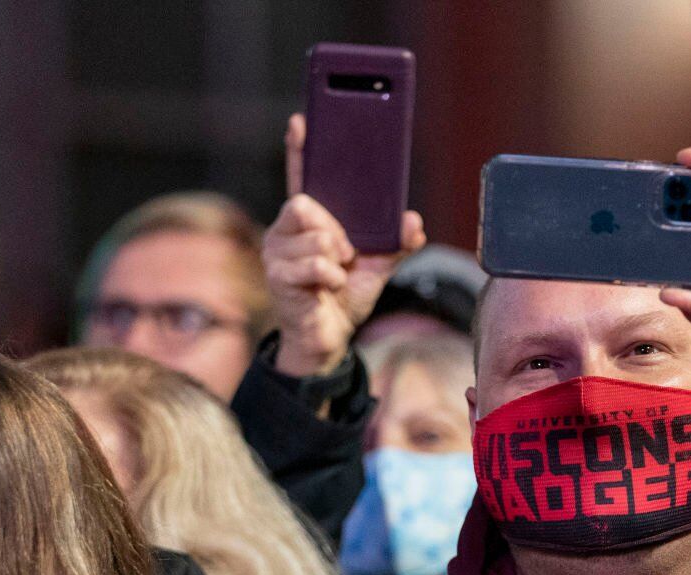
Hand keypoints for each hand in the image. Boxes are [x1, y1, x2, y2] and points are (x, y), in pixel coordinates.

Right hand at [266, 114, 424, 378]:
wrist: (329, 337)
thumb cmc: (344, 295)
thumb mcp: (378, 266)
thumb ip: (397, 244)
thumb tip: (413, 223)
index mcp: (309, 220)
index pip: (302, 176)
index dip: (300, 149)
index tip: (301, 122)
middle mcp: (287, 229)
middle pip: (306, 203)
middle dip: (333, 227)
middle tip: (347, 250)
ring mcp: (277, 251)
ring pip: (313, 236)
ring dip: (335, 256)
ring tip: (338, 271)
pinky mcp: (277, 276)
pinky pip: (314, 264)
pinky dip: (332, 276)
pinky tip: (331, 285)